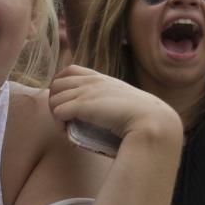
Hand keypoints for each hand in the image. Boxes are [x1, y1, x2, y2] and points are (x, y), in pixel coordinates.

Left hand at [49, 65, 181, 139]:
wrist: (152, 121)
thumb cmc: (141, 117)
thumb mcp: (122, 101)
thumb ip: (109, 101)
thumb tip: (102, 116)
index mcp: (100, 78)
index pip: (68, 71)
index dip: (61, 86)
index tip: (67, 103)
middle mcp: (90, 81)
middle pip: (56, 84)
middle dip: (55, 102)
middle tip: (65, 120)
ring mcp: (86, 92)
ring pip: (53, 98)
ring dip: (56, 115)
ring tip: (67, 128)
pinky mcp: (83, 106)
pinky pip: (57, 112)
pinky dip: (59, 124)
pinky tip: (69, 133)